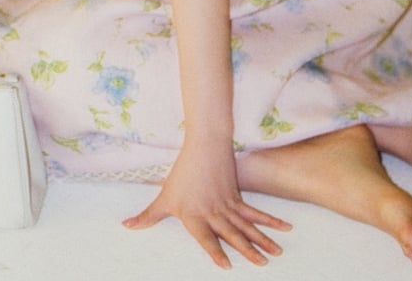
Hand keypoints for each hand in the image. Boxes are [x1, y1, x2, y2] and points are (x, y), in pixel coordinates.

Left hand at [123, 142, 290, 268]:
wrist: (204, 146)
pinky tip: (285, 228)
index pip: (205, 237)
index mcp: (194, 215)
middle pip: (232, 233)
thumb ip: (148, 216)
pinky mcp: (237, 197)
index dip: (215, 251)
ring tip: (277, 253)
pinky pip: (256, 213)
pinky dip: (271, 222)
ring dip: (263, 239)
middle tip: (263, 264)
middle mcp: (212, 212)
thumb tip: (126, 226)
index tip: (227, 265)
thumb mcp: (164, 197)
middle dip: (248, 249)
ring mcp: (227, 204)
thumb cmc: (182, 175)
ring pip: (247, 225)